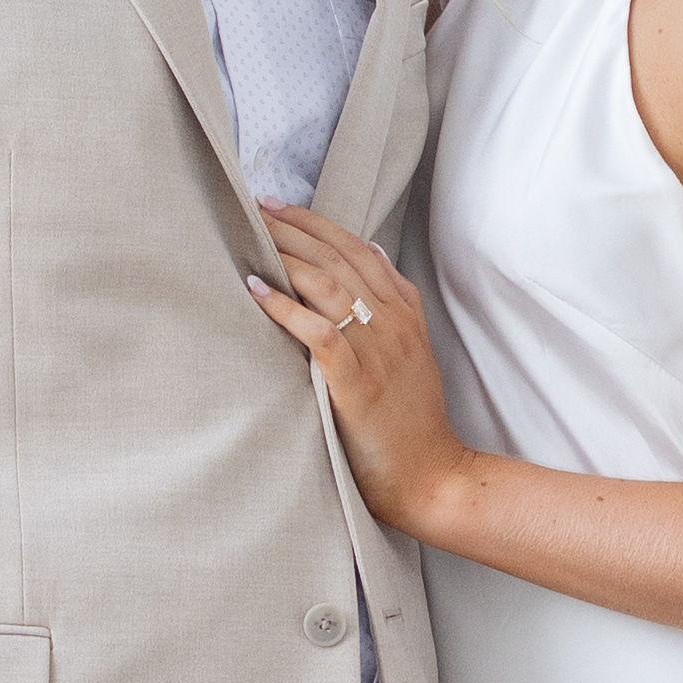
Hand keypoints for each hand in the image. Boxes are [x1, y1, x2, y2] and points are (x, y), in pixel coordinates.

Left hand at [250, 205, 463, 524]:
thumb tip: (372, 254)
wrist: (432, 476)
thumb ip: (396, 305)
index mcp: (406, 314)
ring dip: (287, 258)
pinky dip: (286, 308)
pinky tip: (257, 291)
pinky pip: (319, 333)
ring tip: (251, 239)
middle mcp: (394, 325)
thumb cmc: (412, 420)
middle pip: (340, 259)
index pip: (361, 249)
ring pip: (330, 286)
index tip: (281, 205)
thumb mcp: (414, 352)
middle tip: (253, 208)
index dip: (319, 223)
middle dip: (294, 229)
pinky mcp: (358, 384)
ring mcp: (378, 353)